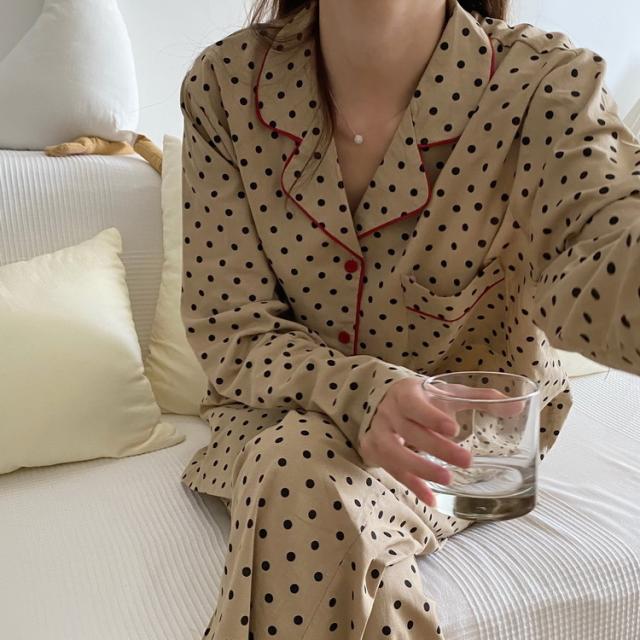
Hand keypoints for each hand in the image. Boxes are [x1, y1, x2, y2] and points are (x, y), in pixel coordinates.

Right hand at [358, 377, 514, 506]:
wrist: (385, 402)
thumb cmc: (424, 398)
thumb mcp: (447, 393)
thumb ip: (480, 398)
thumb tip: (519, 406)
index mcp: (406, 393)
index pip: (415, 404)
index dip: (431, 417)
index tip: (453, 429)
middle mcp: (388, 412)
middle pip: (410, 431)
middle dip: (436, 447)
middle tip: (466, 461)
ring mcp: (379, 433)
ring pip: (395, 453)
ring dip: (420, 468)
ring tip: (447, 480)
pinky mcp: (375, 452)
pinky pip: (392, 471)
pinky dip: (411, 485)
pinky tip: (431, 498)